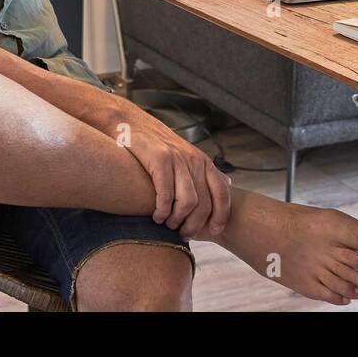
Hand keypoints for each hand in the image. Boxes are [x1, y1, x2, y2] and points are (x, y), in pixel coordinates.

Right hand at [107, 102, 230, 238]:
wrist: (130, 122)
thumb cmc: (157, 145)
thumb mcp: (187, 153)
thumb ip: (205, 170)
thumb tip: (227, 182)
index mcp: (204, 161)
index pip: (222, 193)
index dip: (221, 216)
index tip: (213, 231)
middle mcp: (194, 160)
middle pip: (204, 203)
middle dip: (194, 225)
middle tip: (183, 233)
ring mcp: (177, 159)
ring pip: (188, 202)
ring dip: (178, 220)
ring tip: (168, 224)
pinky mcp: (159, 159)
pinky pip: (166, 194)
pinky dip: (162, 211)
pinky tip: (156, 216)